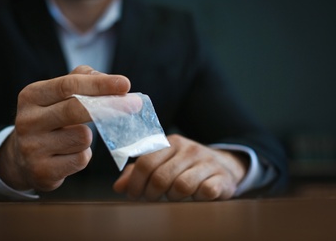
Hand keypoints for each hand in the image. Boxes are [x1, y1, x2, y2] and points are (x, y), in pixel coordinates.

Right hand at [0, 66, 129, 191]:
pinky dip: (82, 156)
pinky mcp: (42, 172)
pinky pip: (81, 159)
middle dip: (110, 106)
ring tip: (73, 138)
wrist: (21, 158)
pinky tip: (69, 155)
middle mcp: (27, 121)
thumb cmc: (49, 120)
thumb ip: (82, 80)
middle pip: (76, 110)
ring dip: (88, 137)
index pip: (69, 85)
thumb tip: (110, 80)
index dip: (100, 84)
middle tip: (135, 104)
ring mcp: (32, 148)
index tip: (125, 84)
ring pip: (83, 137)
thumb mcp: (56, 95)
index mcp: (31, 95)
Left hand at [113, 134, 248, 200]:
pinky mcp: (222, 177)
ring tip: (175, 196)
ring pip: (181, 186)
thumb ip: (138, 173)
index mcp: (170, 143)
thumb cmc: (185, 167)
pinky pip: (206, 191)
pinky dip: (198, 198)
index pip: (145, 163)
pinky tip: (196, 197)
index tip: (134, 195)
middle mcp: (189, 149)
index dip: (136, 183)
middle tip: (153, 199)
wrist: (224, 166)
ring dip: (174, 197)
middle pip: (160, 177)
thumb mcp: (162, 164)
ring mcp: (207, 162)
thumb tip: (118, 187)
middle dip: (152, 194)